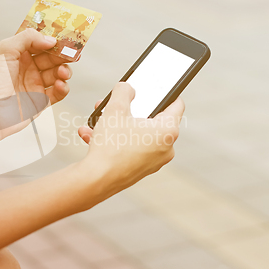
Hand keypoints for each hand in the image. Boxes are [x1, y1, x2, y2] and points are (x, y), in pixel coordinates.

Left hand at [0, 28, 72, 152]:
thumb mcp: (5, 50)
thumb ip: (27, 38)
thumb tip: (50, 40)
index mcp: (18, 55)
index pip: (39, 43)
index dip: (51, 39)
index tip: (64, 37)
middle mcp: (27, 69)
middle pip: (52, 57)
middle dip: (62, 55)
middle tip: (72, 53)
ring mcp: (35, 85)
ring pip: (57, 74)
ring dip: (64, 71)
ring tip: (63, 72)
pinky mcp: (41, 101)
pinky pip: (58, 93)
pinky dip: (63, 88)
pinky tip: (60, 84)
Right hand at [77, 82, 184, 202]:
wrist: (96, 180)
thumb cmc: (111, 146)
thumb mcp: (115, 109)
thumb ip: (123, 91)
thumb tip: (127, 88)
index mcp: (168, 131)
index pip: (176, 104)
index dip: (165, 92)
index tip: (154, 88)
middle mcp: (166, 148)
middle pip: (152, 119)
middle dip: (130, 110)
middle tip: (116, 103)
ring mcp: (153, 161)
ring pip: (137, 134)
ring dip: (117, 125)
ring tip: (98, 120)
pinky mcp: (140, 170)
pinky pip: (129, 149)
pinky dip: (114, 141)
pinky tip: (92, 136)